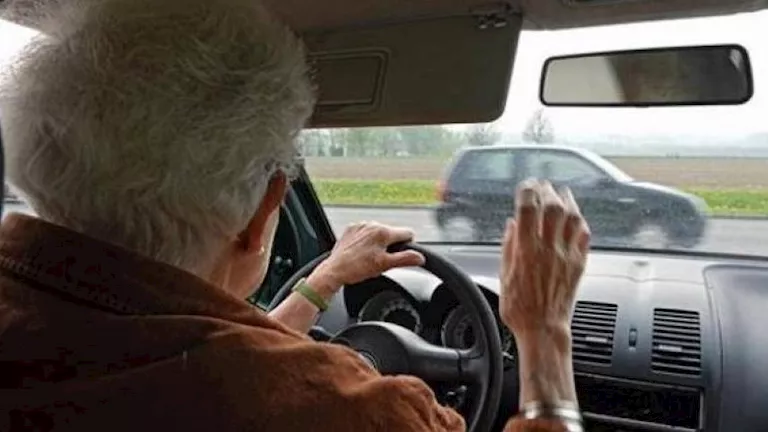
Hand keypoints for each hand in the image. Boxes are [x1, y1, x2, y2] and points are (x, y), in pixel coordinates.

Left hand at [307, 222, 425, 297]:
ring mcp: (360, 225)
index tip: (400, 255)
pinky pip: (366, 232)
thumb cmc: (357, 269)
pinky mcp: (351, 229)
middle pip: (392, 233)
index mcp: (383, 232)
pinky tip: (360, 252)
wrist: (334, 270)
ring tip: (369, 257)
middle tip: (380, 260)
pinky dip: (366, 241)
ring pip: (379, 233)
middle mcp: (372, 224)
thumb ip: (405, 259)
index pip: (408, 233)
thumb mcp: (385, 266)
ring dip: (378, 243)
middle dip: (391, 245)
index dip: (407, 245)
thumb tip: (420, 257)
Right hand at [499, 180, 589, 340]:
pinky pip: (584, 236)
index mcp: (526, 250)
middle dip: (547, 190)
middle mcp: (548, 249)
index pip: (528, 208)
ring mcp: (567, 255)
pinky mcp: (579, 264)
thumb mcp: (504, 275)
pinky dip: (580, 222)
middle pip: (552, 207)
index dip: (527, 191)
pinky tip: (576, 218)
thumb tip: (511, 226)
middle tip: (543, 186)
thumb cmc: (520, 308)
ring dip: (567, 201)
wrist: (543, 329)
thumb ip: (508, 247)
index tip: (525, 186)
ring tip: (562, 194)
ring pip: (572, 217)